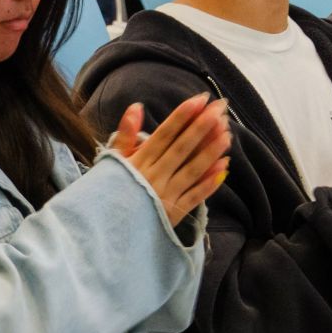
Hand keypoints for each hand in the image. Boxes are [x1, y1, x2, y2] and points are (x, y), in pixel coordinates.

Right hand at [110, 93, 231, 224]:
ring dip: (210, 152)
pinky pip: (195, 196)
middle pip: (182, 148)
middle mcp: (153, 177)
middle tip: (220, 108)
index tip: (200, 99)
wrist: (104, 232)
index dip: (183, 116)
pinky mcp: (173, 214)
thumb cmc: (108, 192)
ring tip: (227, 134)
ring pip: (192, 170)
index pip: (164, 134)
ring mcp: (165, 195)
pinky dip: (210, 182)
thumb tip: (136, 107)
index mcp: (138, 162)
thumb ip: (125, 135)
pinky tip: (224, 166)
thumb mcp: (112, 163)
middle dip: (202, 127)